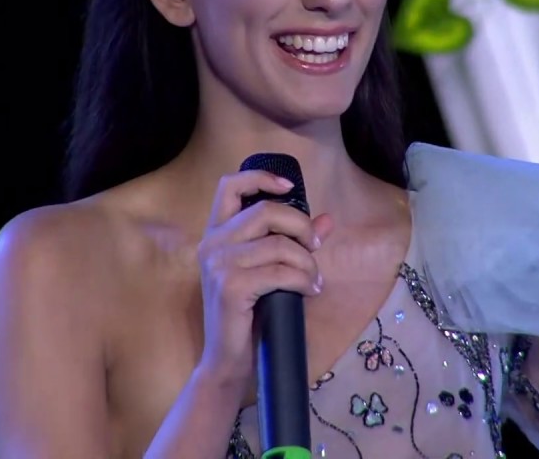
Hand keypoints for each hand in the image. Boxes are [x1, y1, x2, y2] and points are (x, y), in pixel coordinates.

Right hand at [195, 170, 332, 389]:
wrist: (228, 360)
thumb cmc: (248, 314)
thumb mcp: (271, 272)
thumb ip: (294, 243)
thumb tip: (327, 221)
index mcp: (216, 234)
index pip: (229, 186)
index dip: (260, 178)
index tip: (288, 186)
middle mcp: (212, 243)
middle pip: (266, 212)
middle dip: (301, 226)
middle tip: (315, 247)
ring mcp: (218, 264)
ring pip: (279, 244)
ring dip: (307, 262)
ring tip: (314, 279)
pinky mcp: (230, 286)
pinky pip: (280, 271)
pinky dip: (303, 280)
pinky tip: (310, 291)